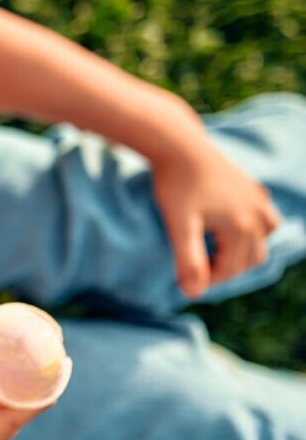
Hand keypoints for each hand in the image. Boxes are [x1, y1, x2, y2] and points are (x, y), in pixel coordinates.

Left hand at [151, 137, 280, 299]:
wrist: (179, 145)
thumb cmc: (175, 184)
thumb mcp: (179, 225)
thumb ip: (188, 260)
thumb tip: (194, 294)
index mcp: (243, 227)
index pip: (230, 270)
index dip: (206, 280)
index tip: (182, 278)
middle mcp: (259, 216)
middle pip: (248, 260)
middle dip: (224, 269)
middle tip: (195, 267)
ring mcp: (260, 202)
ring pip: (260, 242)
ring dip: (240, 253)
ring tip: (210, 251)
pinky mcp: (255, 191)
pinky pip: (264, 221)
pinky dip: (250, 233)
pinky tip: (227, 229)